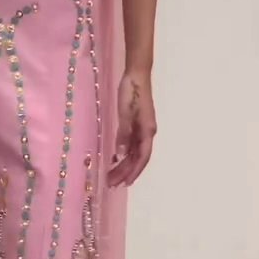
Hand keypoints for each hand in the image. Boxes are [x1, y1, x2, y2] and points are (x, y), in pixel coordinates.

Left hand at [107, 68, 156, 187]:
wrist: (136, 75)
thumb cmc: (132, 92)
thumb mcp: (125, 112)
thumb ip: (123, 134)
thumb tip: (121, 154)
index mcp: (147, 131)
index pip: (142, 157)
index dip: (134, 171)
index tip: (126, 184)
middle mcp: (147, 133)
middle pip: (137, 157)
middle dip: (126, 171)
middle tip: (111, 183)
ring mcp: (142, 128)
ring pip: (134, 152)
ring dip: (124, 164)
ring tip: (111, 175)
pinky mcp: (136, 124)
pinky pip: (131, 144)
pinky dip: (124, 153)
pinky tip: (115, 158)